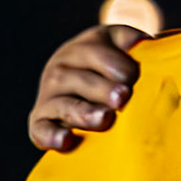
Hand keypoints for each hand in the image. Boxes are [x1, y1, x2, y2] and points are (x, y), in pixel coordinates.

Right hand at [29, 17, 151, 151]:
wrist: (83, 88)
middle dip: (103, 89)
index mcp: (82, 48)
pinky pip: (41, 130)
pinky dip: (51, 135)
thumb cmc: (113, 66)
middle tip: (123, 96)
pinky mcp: (40, 122)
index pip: (98, 53)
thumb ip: (131, 40)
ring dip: (84, 112)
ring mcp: (49, 97)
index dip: (120, 66)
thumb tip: (140, 41)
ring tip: (105, 117)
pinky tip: (66, 140)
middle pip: (80, 80)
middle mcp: (60, 69)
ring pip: (63, 105)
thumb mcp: (120, 45)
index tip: (136, 77)